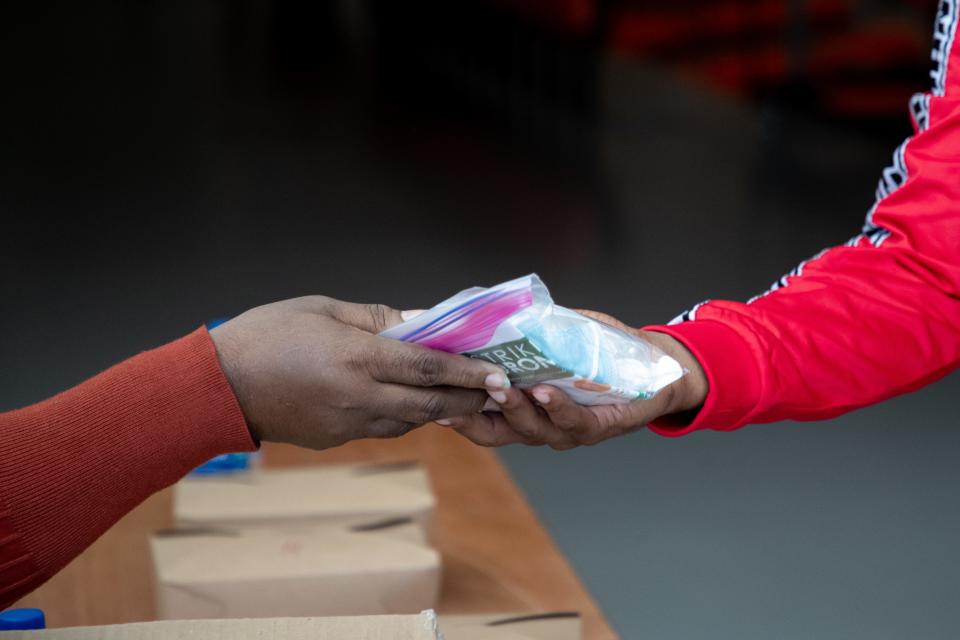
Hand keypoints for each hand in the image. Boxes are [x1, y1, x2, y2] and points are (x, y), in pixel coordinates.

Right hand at [209, 296, 509, 449]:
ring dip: (439, 410)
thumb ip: (375, 318)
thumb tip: (419, 322)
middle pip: (430, 404)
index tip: (496, 374)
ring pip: (410, 421)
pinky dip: (404, 416)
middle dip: (467, 399)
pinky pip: (383, 428)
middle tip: (494, 392)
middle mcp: (360, 396)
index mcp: (358, 358)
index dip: (467, 371)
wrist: (218, 386)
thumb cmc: (267, 334)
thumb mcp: (323, 309)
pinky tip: (410, 402)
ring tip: (461, 396)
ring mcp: (348, 424)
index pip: (428, 367)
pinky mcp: (336, 439)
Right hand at [443, 310, 707, 449]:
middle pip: (496, 432)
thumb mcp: (556, 335)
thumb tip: (490, 308)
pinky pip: (574, 422)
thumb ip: (527, 329)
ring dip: (515, 409)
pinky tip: (545, 391)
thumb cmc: (602, 352)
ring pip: (532, 429)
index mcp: (524, 408)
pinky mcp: (599, 426)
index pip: (479, 417)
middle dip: (472, 417)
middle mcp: (540, 426)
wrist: (655, 366)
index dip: (455, 410)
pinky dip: (557, 407)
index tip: (431, 393)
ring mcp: (568, 431)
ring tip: (502, 389)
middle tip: (454, 398)